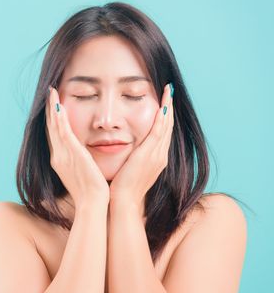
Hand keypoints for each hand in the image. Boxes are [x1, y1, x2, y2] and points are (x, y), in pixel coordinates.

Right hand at [45, 86, 109, 207]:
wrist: (92, 203)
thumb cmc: (91, 193)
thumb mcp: (83, 174)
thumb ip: (80, 163)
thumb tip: (84, 158)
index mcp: (60, 161)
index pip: (54, 136)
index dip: (52, 120)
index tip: (53, 106)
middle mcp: (57, 156)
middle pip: (50, 128)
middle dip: (49, 110)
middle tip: (49, 93)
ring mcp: (62, 154)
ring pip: (54, 126)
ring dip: (52, 108)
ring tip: (51, 92)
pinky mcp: (71, 153)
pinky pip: (62, 131)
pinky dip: (59, 117)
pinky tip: (58, 105)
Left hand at [109, 83, 174, 208]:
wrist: (123, 201)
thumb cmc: (122, 189)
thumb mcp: (129, 169)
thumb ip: (131, 159)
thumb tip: (126, 152)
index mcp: (156, 159)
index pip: (162, 133)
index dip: (164, 116)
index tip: (164, 102)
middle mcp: (160, 156)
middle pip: (168, 126)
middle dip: (169, 107)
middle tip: (169, 90)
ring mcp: (157, 155)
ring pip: (166, 126)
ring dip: (168, 108)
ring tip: (168, 92)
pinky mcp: (149, 155)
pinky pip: (158, 133)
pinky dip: (162, 119)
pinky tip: (162, 107)